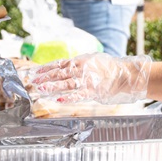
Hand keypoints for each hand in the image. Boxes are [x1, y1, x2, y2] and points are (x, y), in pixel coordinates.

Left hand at [26, 53, 152, 104]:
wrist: (127, 74)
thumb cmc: (110, 68)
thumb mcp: (92, 60)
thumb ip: (79, 64)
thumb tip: (65, 67)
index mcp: (80, 61)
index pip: (59, 64)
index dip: (46, 68)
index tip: (35, 73)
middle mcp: (82, 68)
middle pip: (60, 72)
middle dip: (45, 77)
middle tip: (33, 81)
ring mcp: (88, 80)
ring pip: (66, 83)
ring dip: (52, 86)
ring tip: (41, 89)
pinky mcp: (94, 90)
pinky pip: (79, 95)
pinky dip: (68, 97)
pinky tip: (58, 100)